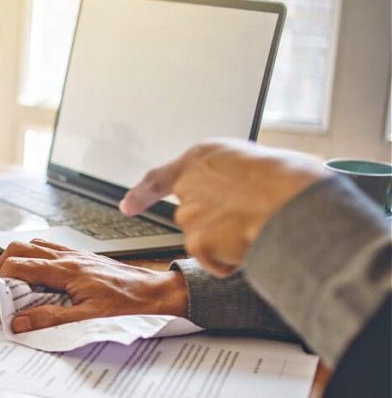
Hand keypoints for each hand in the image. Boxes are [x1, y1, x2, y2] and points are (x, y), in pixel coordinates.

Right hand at [0, 239, 188, 332]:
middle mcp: (66, 256)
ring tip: (12, 279)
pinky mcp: (79, 255)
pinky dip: (34, 256)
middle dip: (2, 263)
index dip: (0, 276)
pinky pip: (48, 247)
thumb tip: (20, 322)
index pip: (19, 264)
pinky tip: (37, 272)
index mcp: (65, 269)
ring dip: (17, 258)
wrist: (152, 290)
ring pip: (33, 244)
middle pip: (20, 248)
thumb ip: (50, 318)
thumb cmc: (126, 301)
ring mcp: (72, 253)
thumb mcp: (86, 316)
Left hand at [119, 139, 327, 275]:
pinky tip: (252, 245)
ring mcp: (189, 214)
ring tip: (260, 226)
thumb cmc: (289, 178)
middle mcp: (188, 185)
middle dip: (217, 225)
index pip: (159, 179)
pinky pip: (215, 263)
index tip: (127, 207)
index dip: (141, 195)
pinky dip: (232, 262)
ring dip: (228, 242)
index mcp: (200, 158)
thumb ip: (235, 178)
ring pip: (206, 241)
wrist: (294, 200)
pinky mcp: (196, 241)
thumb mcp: (257, 162)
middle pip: (193, 217)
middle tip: (252, 218)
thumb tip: (246, 193)